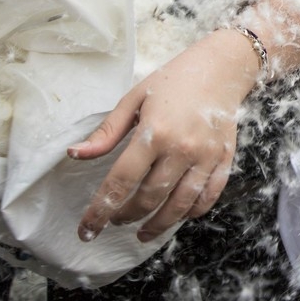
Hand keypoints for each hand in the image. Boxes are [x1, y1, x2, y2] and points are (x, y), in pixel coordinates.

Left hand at [69, 29, 259, 242]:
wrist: (221, 68)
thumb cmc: (173, 81)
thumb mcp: (133, 99)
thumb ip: (106, 132)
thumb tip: (74, 154)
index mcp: (154, 132)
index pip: (120, 181)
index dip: (100, 210)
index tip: (87, 230)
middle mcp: (181, 148)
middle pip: (149, 198)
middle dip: (127, 216)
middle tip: (116, 220)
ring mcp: (206, 157)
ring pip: (179, 205)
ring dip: (158, 225)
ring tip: (143, 232)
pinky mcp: (224, 160)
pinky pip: (208, 197)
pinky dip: (191, 213)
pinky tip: (177, 215)